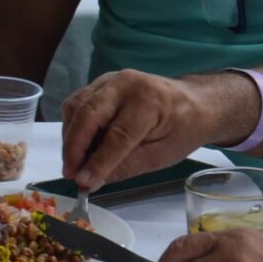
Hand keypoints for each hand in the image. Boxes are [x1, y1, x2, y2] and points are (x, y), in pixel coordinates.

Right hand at [59, 69, 247, 191]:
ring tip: (75, 163)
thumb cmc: (182, 129)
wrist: (193, 102)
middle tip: (70, 174)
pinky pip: (77, 103)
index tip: (82, 182)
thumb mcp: (161, 156)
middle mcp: (125, 83)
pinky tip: (80, 146)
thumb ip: (125, 167)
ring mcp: (110, 79)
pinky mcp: (101, 83)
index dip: (97, 161)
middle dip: (73, 147)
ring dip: (70, 137)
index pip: (117, 135)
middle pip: (88, 114)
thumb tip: (90, 181)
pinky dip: (73, 126)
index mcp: (149, 101)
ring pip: (75, 106)